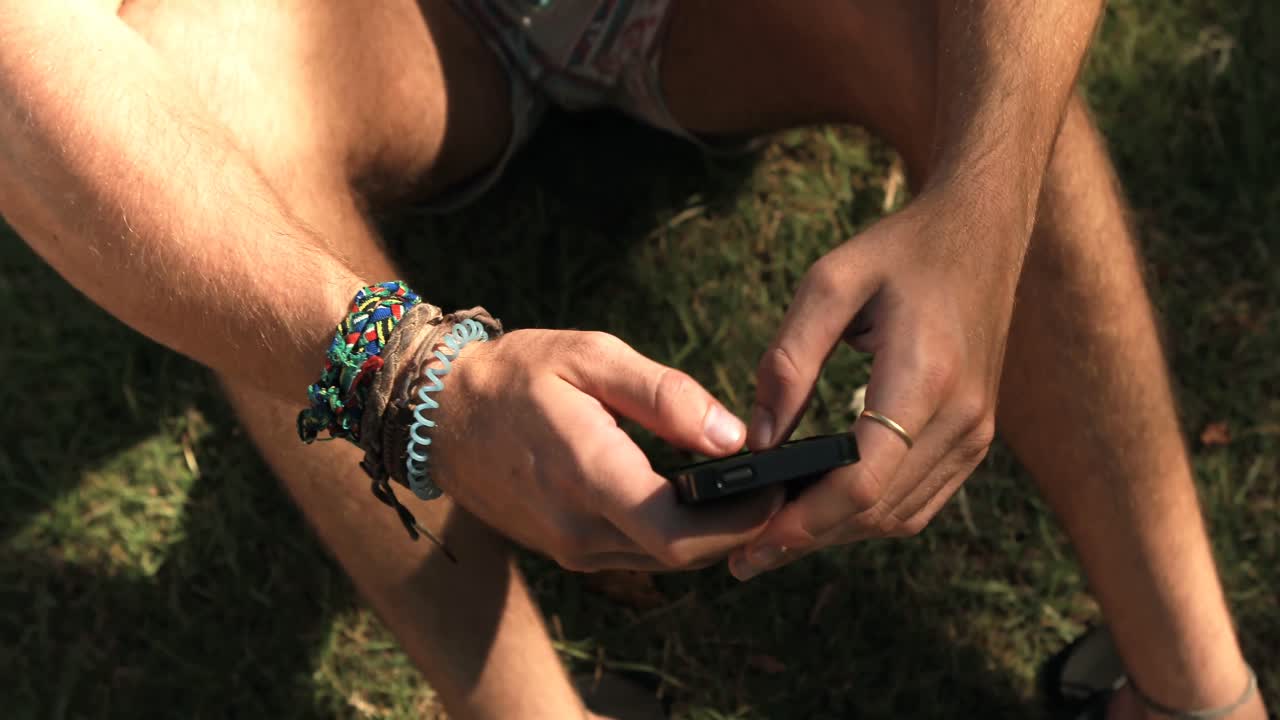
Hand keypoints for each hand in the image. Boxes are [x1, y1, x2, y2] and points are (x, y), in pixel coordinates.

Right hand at [428, 329, 782, 571]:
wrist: (440, 415)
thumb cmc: (516, 376)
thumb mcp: (590, 357)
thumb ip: (663, 395)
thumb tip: (732, 436)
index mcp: (588, 474)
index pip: (679, 532)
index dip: (740, 519)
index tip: (776, 485)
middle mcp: (578, 527)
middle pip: (684, 554)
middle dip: (739, 526)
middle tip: (776, 483)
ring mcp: (571, 547)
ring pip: (665, 559)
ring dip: (710, 532)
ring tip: (743, 484)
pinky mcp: (568, 550)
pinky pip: (638, 552)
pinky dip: (675, 531)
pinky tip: (692, 493)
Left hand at [730, 192, 1027, 579]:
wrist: (982, 232)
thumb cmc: (900, 251)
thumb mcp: (829, 284)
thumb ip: (787, 362)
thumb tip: (756, 441)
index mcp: (924, 375)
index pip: (864, 479)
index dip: (805, 522)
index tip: (752, 545)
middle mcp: (961, 416)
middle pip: (879, 510)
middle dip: (809, 540)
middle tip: (746, 558)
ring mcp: (976, 431)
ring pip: (901, 516)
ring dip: (838, 535)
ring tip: (775, 540)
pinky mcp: (976, 435)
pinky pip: (921, 499)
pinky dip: (870, 516)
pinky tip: (823, 512)